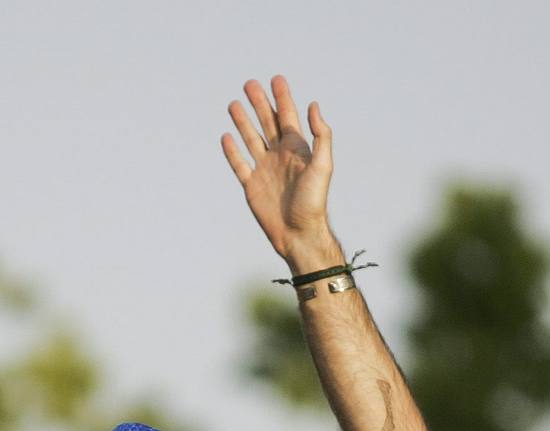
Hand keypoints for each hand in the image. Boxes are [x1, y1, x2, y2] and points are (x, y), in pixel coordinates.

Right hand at [222, 75, 341, 272]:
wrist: (297, 233)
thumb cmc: (313, 201)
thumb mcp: (323, 165)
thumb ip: (320, 135)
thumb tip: (313, 106)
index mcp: (297, 148)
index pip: (288, 116)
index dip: (282, 97)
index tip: (276, 79)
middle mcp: (279, 155)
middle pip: (267, 123)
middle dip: (259, 103)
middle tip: (250, 84)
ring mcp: (263, 169)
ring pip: (251, 138)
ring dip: (243, 121)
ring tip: (234, 103)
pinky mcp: (251, 185)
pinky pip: (239, 164)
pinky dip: (232, 151)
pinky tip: (226, 136)